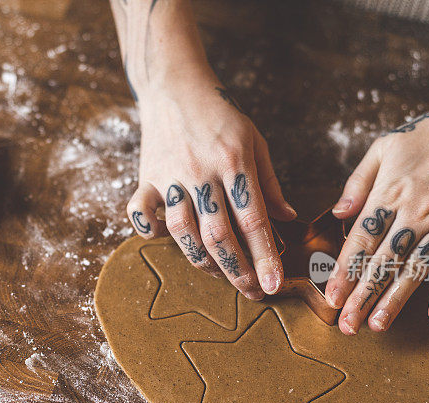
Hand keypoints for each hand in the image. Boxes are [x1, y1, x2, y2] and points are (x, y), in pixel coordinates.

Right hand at [127, 70, 296, 299]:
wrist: (175, 86)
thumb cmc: (220, 115)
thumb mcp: (254, 140)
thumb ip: (269, 183)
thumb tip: (287, 218)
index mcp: (234, 161)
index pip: (252, 219)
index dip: (264, 256)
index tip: (273, 285)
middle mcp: (201, 172)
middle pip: (218, 234)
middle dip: (237, 270)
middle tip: (251, 291)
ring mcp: (171, 176)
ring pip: (183, 232)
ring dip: (202, 261)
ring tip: (220, 272)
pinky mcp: (146, 177)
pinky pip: (141, 214)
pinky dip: (150, 232)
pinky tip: (166, 238)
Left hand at [325, 97, 428, 333]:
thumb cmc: (428, 135)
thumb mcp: (384, 147)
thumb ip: (357, 182)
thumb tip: (337, 213)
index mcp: (388, 195)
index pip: (359, 242)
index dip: (343, 272)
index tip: (330, 297)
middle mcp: (414, 215)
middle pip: (383, 264)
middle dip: (361, 297)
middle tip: (346, 325)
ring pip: (414, 271)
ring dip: (394, 301)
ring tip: (376, 326)